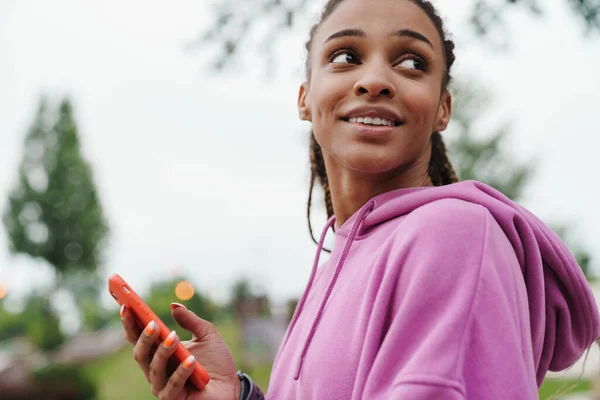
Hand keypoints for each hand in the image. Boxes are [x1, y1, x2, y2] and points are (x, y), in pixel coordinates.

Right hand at [121, 303, 240, 399]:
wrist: (231, 385)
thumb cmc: (217, 361)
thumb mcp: (207, 335)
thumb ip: (192, 321)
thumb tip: (175, 306)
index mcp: (159, 351)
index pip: (138, 337)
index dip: (130, 323)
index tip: (127, 306)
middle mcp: (156, 369)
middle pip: (140, 354)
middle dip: (143, 338)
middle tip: (152, 323)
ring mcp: (163, 385)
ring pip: (153, 369)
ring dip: (163, 352)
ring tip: (174, 337)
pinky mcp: (175, 398)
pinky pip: (173, 385)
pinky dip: (181, 371)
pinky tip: (191, 360)